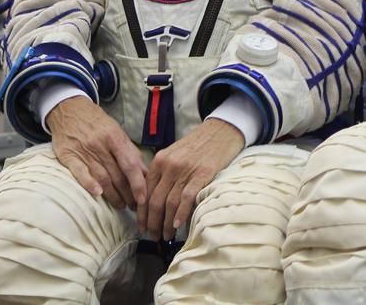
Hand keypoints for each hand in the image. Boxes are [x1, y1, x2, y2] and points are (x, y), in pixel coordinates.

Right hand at [47, 96, 146, 209]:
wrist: (70, 110)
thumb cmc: (98, 124)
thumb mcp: (117, 133)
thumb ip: (130, 152)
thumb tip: (145, 172)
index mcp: (115, 138)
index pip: (130, 165)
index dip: (138, 184)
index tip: (144, 198)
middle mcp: (100, 145)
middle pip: (117, 174)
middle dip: (128, 194)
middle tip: (135, 207)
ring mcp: (84, 151)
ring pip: (101, 177)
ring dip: (113, 195)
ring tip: (121, 205)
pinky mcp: (68, 156)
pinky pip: (79, 172)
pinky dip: (88, 183)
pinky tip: (97, 194)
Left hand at [139, 118, 243, 239]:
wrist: (222, 129)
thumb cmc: (199, 144)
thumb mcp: (175, 153)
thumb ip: (164, 172)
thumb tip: (155, 198)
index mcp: (159, 161)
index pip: (145, 192)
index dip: (143, 213)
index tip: (143, 226)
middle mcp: (169, 165)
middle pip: (155, 200)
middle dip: (152, 222)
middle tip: (154, 235)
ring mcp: (185, 169)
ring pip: (169, 202)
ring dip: (166, 223)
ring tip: (166, 235)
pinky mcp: (202, 173)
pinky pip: (186, 197)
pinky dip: (180, 213)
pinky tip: (178, 225)